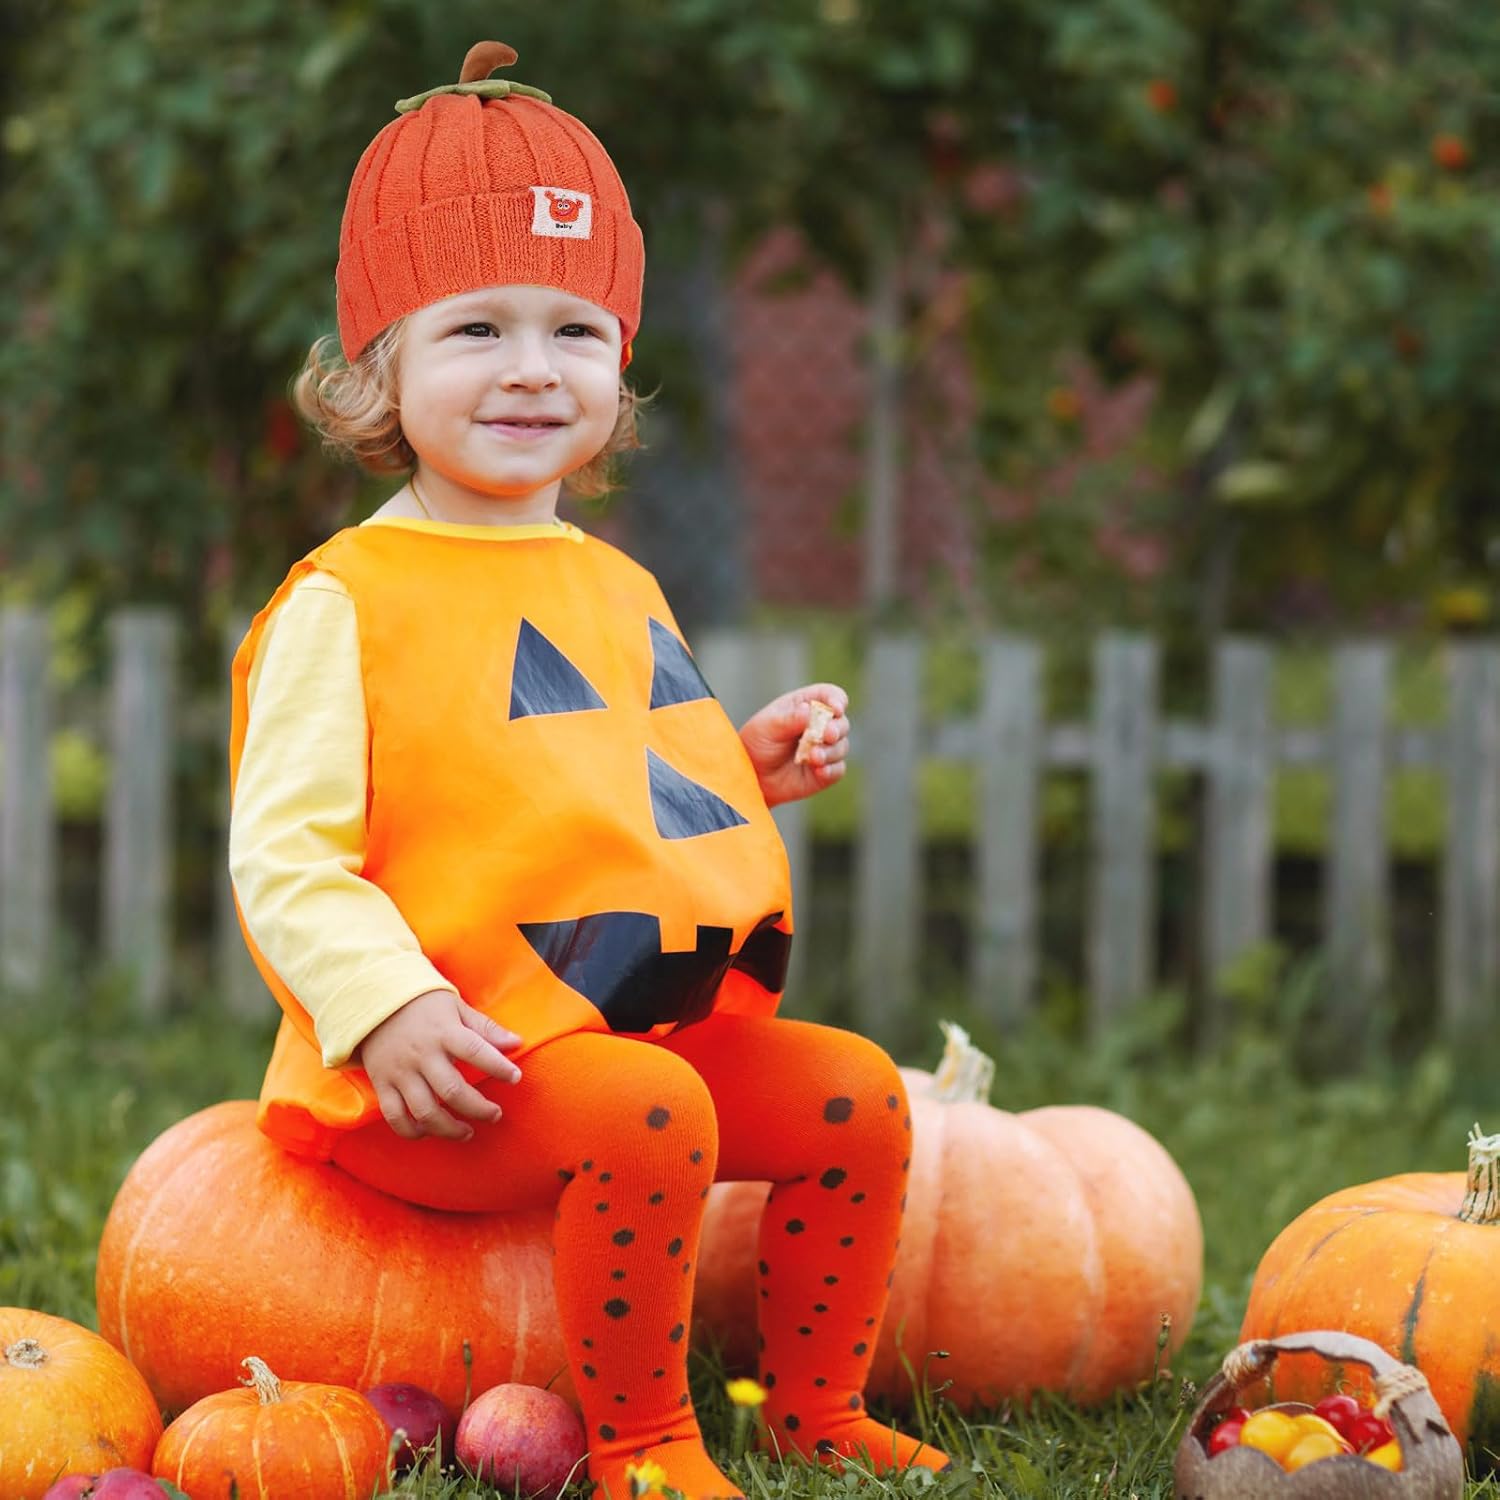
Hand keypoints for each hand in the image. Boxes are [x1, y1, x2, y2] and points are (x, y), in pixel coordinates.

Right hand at [356, 989, 523, 1140]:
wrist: (373, 1001)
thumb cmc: (423, 1005)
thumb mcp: (456, 1007)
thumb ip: (486, 1028)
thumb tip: (516, 1043)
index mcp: (444, 1031)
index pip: (475, 1050)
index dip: (498, 1066)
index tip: (515, 1078)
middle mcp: (422, 1054)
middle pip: (452, 1090)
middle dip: (478, 1108)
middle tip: (495, 1114)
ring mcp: (400, 1072)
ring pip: (425, 1111)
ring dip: (449, 1128)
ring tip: (468, 1132)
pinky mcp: (382, 1084)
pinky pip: (395, 1117)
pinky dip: (412, 1131)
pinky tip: (430, 1132)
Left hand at [739, 684, 849, 806]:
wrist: (751, 775)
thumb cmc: (757, 743)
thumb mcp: (767, 727)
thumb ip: (789, 719)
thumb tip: (808, 710)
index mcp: (806, 705)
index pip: (830, 695)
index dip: (837, 700)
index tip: (836, 709)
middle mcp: (820, 725)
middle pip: (841, 722)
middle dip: (836, 729)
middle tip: (828, 735)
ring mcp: (824, 748)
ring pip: (841, 746)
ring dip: (830, 751)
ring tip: (813, 758)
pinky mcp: (825, 771)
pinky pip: (837, 769)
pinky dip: (830, 770)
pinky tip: (819, 771)